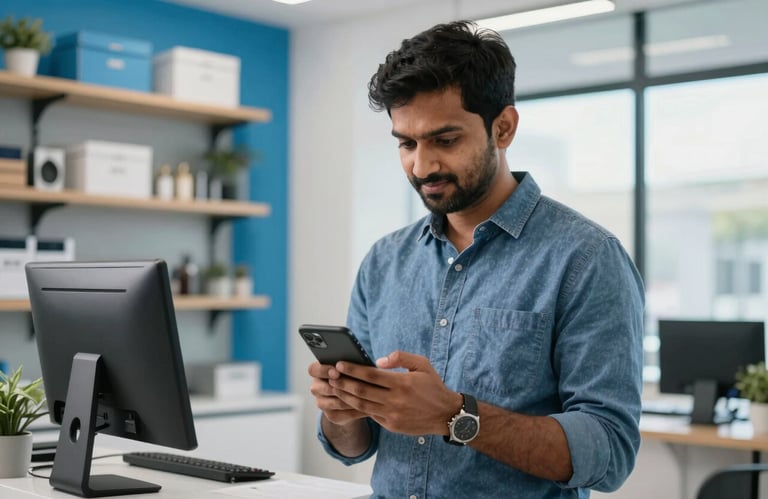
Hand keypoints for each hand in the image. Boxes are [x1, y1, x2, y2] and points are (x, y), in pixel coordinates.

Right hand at [307, 361, 368, 425]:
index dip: (323, 371)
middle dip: (337, 387)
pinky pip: (342, 414)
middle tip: (351, 386)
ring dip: (349, 399)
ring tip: (365, 397)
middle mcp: (316, 388)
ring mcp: (322, 403)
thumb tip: (359, 364)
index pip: (313, 370)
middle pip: (321, 388)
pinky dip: (354, 411)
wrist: (352, 395)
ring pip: (333, 402)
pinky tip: (367, 408)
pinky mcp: (331, 415)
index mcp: (317, 371)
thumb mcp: (349, 368)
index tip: (337, 372)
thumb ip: (349, 365)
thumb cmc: (352, 374)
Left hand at [330, 350, 461, 435]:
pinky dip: (358, 407)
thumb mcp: (422, 364)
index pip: (371, 375)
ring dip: (346, 396)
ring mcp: (392, 415)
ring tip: (335, 388)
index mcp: (402, 383)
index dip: (353, 369)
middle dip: (343, 382)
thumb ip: (400, 357)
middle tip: (331, 376)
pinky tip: (349, 400)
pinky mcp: (391, 425)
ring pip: (362, 405)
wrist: (446, 414)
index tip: (340, 364)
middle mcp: (395, 400)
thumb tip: (378, 361)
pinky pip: (371, 415)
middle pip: (362, 391)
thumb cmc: (433, 386)